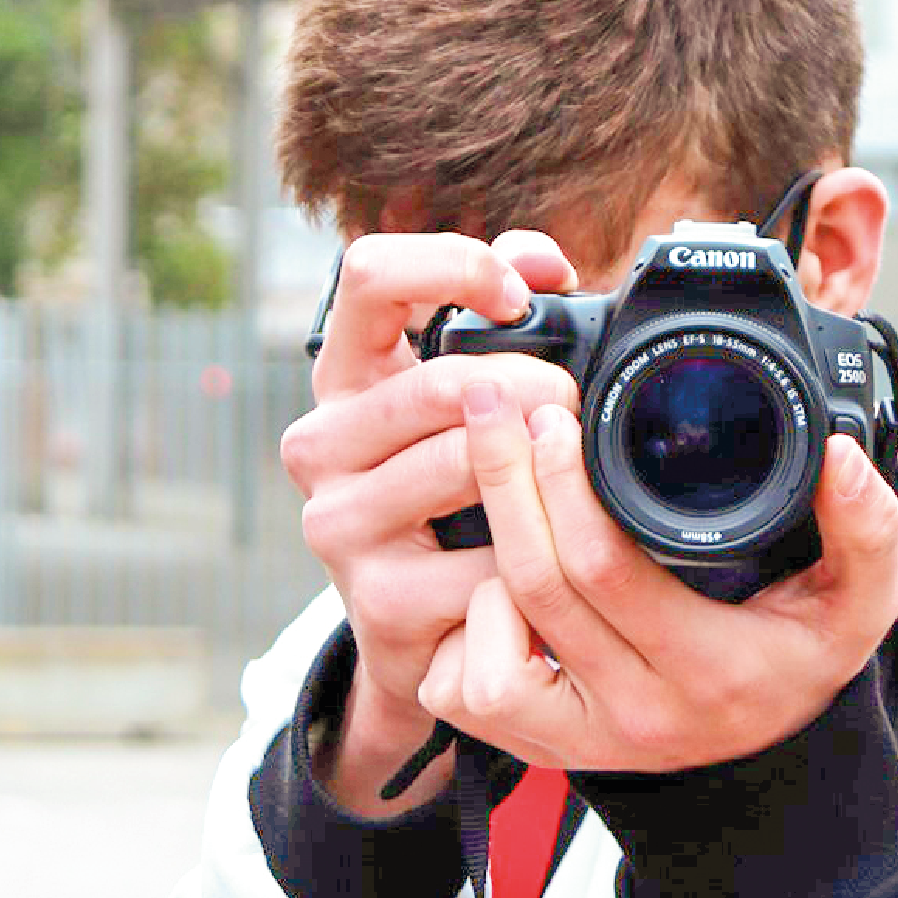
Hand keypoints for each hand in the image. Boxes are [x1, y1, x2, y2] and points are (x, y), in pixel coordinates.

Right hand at [279, 230, 580, 812]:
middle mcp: (320, 443)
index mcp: (344, 377)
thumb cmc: (459, 497)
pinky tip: (555, 557)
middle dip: (534, 387)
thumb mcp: (468, 400)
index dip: (453, 265)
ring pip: (464, 465)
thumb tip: (544, 259)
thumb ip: (499, 309)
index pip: (367, 275)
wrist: (425, 637)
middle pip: (439, 383)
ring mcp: (338, 525)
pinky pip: (488, 562)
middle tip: (576, 405)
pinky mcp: (376, 601)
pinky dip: (538, 555)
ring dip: (541, 467)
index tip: (521, 298)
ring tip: (576, 474)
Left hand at [417, 379, 897, 773]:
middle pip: (533, 585)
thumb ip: (867, 528)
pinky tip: (502, 580)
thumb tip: (840, 456)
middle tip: (494, 404)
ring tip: (503, 489)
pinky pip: (461, 689)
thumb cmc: (801, 656)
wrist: (768, 756)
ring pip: (487, 639)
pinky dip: (467, 626)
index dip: (564, 482)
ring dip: (485, 555)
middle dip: (501, 477)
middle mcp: (637, 714)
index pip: (604, 569)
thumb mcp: (861, 599)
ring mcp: (579, 739)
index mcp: (710, 670)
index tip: (554, 415)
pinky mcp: (535, 748)